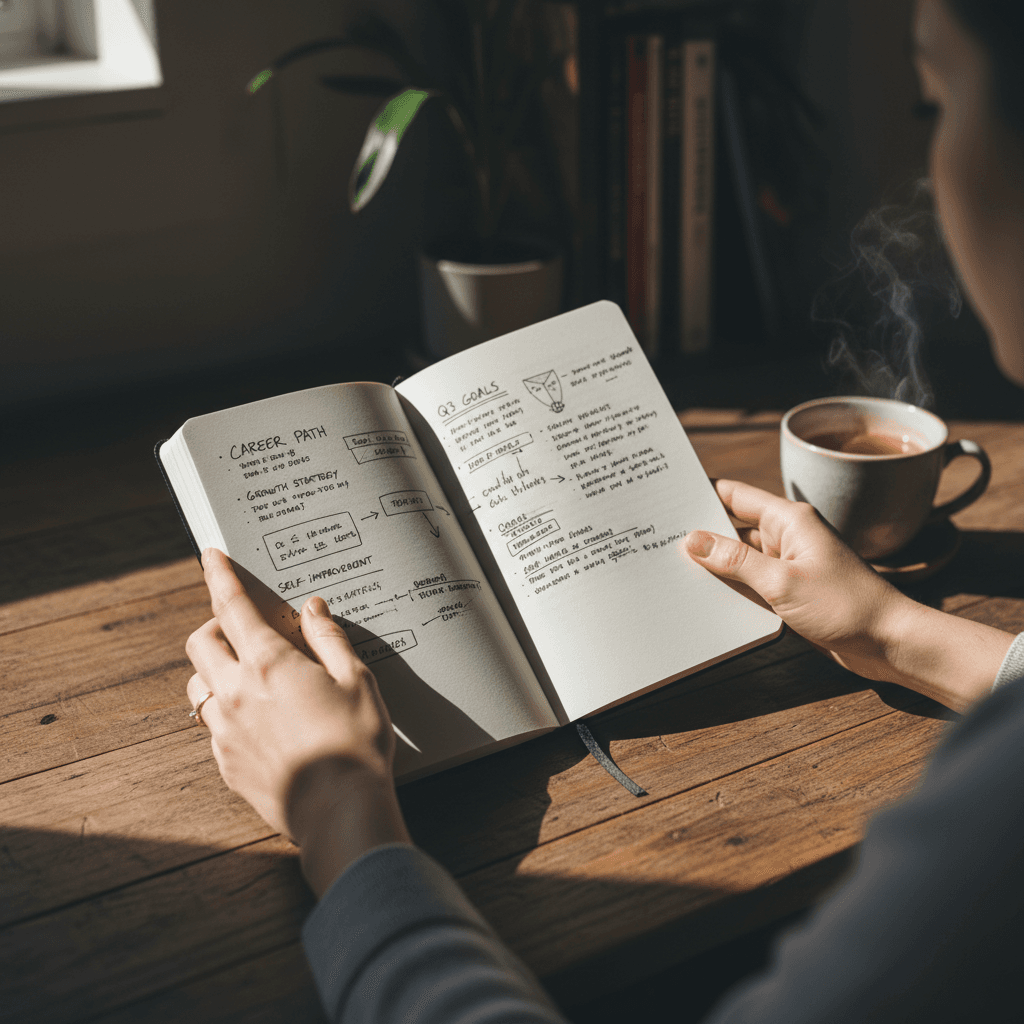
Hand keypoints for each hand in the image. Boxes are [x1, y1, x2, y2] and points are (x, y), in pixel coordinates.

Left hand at [185, 548, 410, 895]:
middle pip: (201, 642)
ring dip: (216, 671)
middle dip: (215, 625)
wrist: (339, 811)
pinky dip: (227, 712)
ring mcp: (225, 731)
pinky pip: (212, 726)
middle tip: (244, 629)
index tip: (210, 556)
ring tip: (249, 677)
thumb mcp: (357, 680)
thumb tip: (313, 609)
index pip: (233, 607)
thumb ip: (330, 639)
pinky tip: (259, 722)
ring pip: (199, 686)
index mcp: (269, 665)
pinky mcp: (225, 763)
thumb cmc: (355, 744)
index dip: (219, 576)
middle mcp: (237, 693)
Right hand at [683, 480, 1013, 711]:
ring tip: (672, 568)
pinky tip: (704, 595)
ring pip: (740, 557)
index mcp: (788, 519)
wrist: (889, 642)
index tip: (667, 496)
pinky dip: (732, 586)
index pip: (734, 495)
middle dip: (700, 533)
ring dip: (715, 564)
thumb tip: (692, 539)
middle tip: (657, 538)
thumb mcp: (781, 582)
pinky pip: (752, 582)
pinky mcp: (791, 590)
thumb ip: (735, 559)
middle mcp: (788, 536)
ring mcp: (789, 563)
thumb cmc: (844, 606)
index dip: (701, 493)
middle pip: (733, 526)